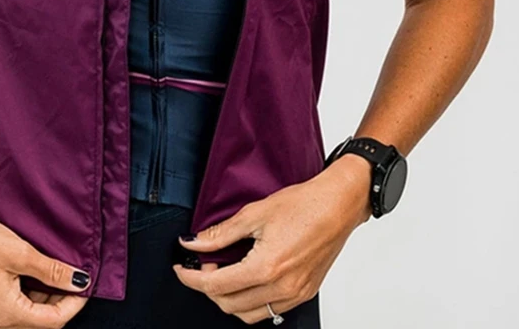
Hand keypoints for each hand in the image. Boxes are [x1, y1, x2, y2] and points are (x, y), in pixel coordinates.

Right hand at [0, 209, 90, 328]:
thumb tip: (78, 281)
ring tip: (51, 271)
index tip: (86, 284)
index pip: (53, 321)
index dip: (74, 303)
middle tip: (70, 276)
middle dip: (59, 302)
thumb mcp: (19, 252)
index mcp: (6, 314)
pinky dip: (24, 296)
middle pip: (38, 323)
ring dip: (41, 299)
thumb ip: (51, 270)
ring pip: (23, 318)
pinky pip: (7, 310)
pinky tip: (28, 274)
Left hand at [172, 155, 372, 322]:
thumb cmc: (303, 204)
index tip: (181, 269)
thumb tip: (194, 243)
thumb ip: (221, 233)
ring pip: (250, 315)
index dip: (192, 279)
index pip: (216, 286)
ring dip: (229, 299)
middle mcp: (282, 287)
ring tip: (223, 272)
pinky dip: (252, 302)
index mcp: (266, 268)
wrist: (337, 205)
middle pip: (230, 305)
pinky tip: (246, 279)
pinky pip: (271, 311)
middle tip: (202, 265)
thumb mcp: (254, 213)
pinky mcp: (305, 293)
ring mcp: (296, 294)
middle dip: (208, 288)